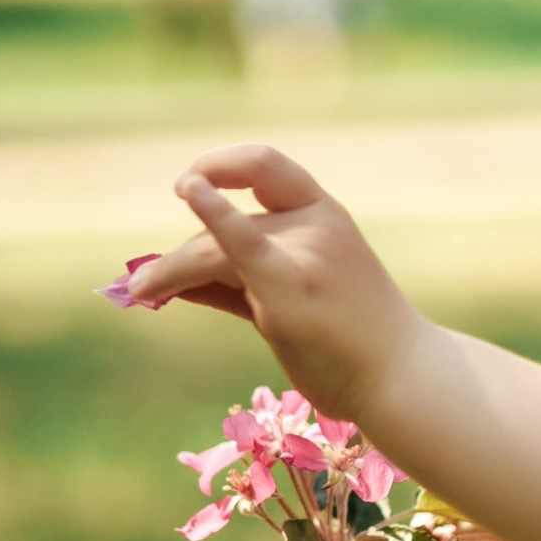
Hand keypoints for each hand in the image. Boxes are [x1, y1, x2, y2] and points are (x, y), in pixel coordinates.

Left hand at [126, 143, 424, 413]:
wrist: (400, 376)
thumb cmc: (353, 342)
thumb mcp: (302, 291)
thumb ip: (242, 279)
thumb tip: (172, 283)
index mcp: (325, 214)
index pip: (266, 166)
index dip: (222, 164)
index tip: (189, 182)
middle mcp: (315, 223)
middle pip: (224, 227)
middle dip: (181, 256)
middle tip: (147, 285)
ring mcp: (304, 252)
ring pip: (211, 249)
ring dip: (169, 270)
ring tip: (140, 291)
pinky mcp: (288, 286)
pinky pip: (237, 244)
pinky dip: (210, 216)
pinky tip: (189, 190)